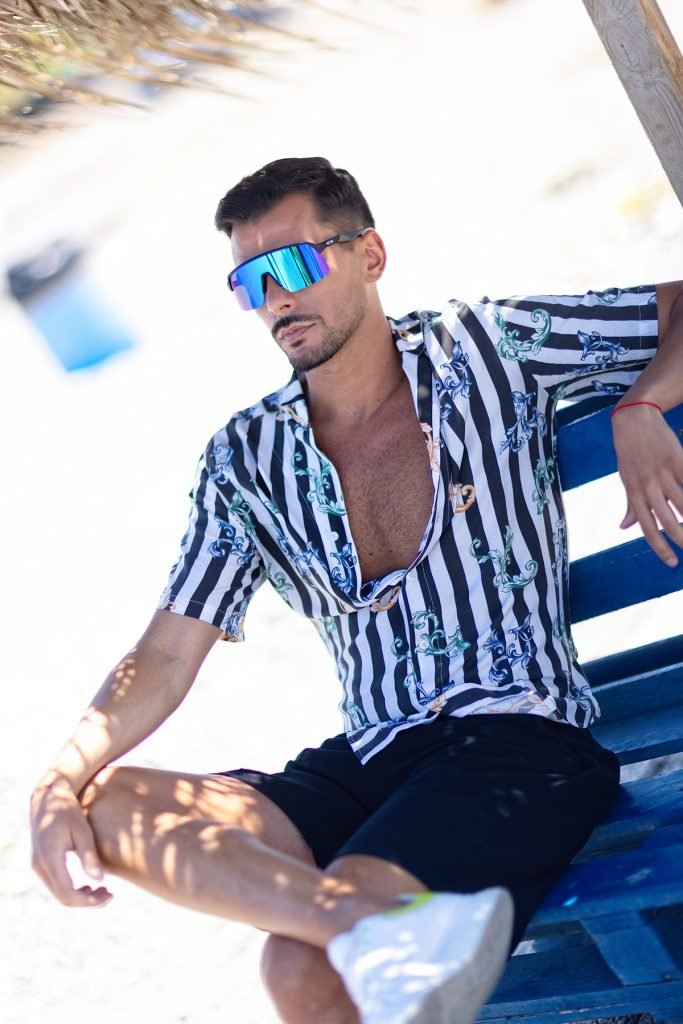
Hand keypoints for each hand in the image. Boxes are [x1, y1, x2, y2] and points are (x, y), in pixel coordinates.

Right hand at [30, 779, 112, 907]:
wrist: (48, 797)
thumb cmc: (68, 810)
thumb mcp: (82, 830)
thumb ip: (89, 855)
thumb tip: (99, 880)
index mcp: (50, 858)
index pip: (67, 893)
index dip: (88, 901)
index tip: (109, 896)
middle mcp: (40, 865)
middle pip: (62, 898)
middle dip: (87, 901)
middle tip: (110, 895)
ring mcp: (37, 865)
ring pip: (58, 893)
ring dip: (80, 897)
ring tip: (103, 891)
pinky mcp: (40, 863)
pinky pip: (55, 885)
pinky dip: (71, 889)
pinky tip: (88, 885)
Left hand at [612, 404, 682, 565]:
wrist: (634, 420)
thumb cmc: (629, 452)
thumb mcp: (625, 479)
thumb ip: (629, 504)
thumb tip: (624, 527)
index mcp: (634, 494)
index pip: (647, 528)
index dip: (659, 548)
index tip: (672, 563)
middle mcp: (648, 487)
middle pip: (668, 521)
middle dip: (682, 539)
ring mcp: (663, 473)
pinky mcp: (677, 459)